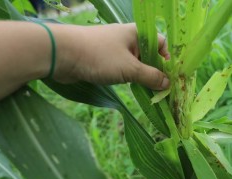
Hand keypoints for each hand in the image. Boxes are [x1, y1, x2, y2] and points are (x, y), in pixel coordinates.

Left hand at [52, 23, 169, 89]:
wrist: (62, 54)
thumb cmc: (99, 57)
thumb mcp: (129, 68)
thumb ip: (150, 76)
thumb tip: (167, 83)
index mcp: (136, 33)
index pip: (160, 43)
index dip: (167, 59)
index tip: (169, 77)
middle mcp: (127, 39)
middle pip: (148, 54)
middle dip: (155, 71)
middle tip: (161, 89)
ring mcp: (114, 49)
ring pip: (135, 63)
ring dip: (141, 76)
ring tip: (148, 91)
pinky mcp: (104, 59)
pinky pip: (122, 68)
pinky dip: (128, 77)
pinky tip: (131, 88)